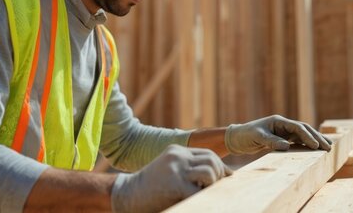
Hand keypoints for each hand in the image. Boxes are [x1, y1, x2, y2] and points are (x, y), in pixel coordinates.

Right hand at [111, 144, 231, 212]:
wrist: (125, 196)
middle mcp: (177, 156)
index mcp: (177, 151)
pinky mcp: (175, 184)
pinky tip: (196, 202)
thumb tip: (220, 177)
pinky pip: (199, 191)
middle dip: (220, 176)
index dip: (221, 168)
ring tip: (202, 194)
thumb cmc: (150, 189)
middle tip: (216, 190)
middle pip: (212, 161)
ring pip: (210, 172)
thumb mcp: (170, 172)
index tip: (227, 179)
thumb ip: (188, 170)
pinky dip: (202, 198)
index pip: (208, 154)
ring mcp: (176, 169)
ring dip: (212, 186)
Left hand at [225, 115, 331, 153]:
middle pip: (304, 129)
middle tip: (329, 147)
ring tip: (328, 147)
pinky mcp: (283, 138)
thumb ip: (271, 141)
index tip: (316, 146)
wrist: (237, 138)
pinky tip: (316, 150)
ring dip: (315, 140)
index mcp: (278, 121)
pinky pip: (298, 141)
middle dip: (317, 137)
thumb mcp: (257, 137)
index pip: (297, 127)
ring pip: (303, 134)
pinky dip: (308, 144)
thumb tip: (287, 146)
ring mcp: (284, 131)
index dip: (307, 136)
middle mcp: (283, 125)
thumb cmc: (245, 135)